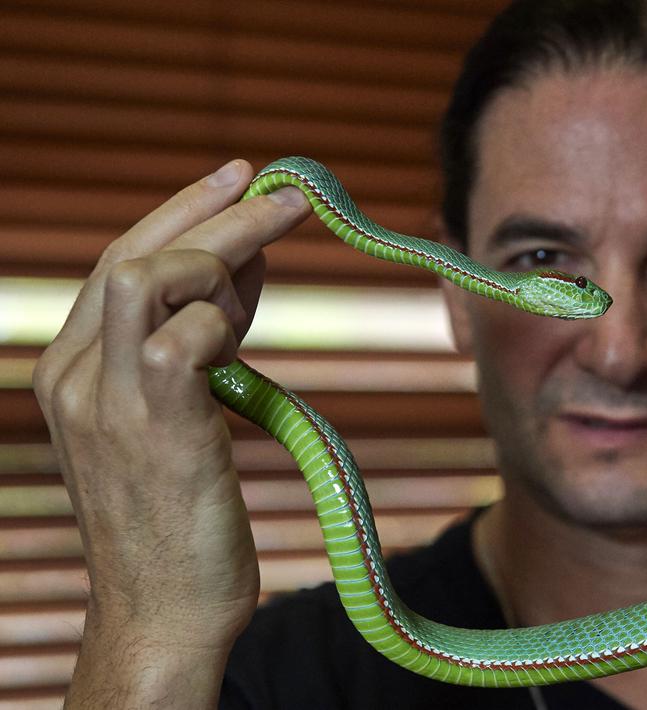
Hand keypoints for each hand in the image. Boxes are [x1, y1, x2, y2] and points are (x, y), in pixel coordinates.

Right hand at [33, 160, 309, 683]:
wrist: (165, 610)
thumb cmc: (182, 516)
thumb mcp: (181, 414)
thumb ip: (202, 338)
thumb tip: (245, 266)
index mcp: (72, 371)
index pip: (120, 262)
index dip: (182, 215)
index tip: (241, 184)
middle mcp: (73, 376)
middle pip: (132, 252)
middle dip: (211, 209)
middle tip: (283, 189)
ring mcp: (104, 398)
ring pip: (146, 272)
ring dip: (222, 251)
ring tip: (278, 260)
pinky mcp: (153, 422)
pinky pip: (184, 333)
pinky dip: (227, 318)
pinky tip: (248, 340)